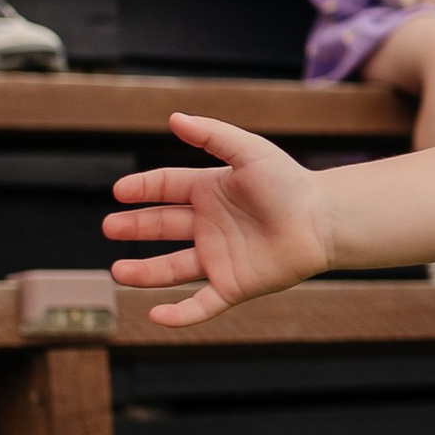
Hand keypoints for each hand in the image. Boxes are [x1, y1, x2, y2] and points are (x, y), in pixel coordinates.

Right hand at [104, 114, 329, 324]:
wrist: (325, 221)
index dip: (142, 189)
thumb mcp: (249, 152)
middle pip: (162, 227)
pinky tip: (155, 315)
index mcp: (210, 191)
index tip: (119, 192)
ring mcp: (219, 257)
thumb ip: (213, 136)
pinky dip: (179, 314)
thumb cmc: (290, 183)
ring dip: (144, 273)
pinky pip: (200, 304)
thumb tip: (174, 118)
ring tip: (117, 272)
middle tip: (109, 227)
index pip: (166, 188)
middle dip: (134, 228)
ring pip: (172, 268)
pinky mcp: (233, 285)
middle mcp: (210, 225)